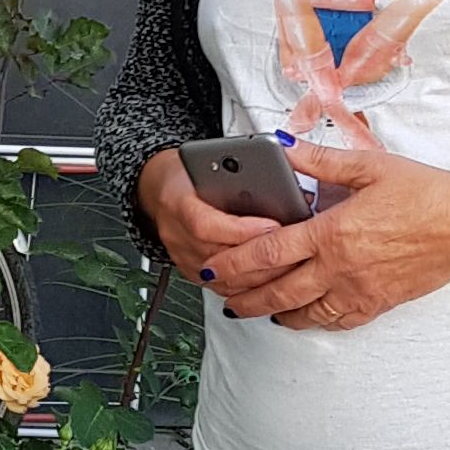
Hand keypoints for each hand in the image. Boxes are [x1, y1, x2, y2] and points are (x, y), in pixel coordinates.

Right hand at [135, 148, 279, 286]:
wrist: (156, 188)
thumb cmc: (184, 173)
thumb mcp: (207, 161)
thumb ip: (236, 175)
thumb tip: (280, 184)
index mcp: (176, 202)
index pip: (205, 225)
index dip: (241, 230)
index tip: (273, 226)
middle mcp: (176, 235)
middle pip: (218, 258)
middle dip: (260, 257)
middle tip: (293, 250)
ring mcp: (182, 257)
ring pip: (222, 280)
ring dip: (259, 276)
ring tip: (291, 266)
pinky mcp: (191, 272)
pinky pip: (222, 288)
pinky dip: (249, 287)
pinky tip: (272, 280)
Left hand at [206, 144, 449, 329]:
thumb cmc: (424, 192)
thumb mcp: (368, 166)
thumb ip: (318, 160)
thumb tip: (280, 145)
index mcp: (334, 232)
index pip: (270, 252)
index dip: (235, 263)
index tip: (212, 268)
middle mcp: (342, 267)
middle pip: (279, 291)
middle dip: (244, 297)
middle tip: (222, 296)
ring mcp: (361, 290)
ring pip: (305, 314)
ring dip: (273, 313)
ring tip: (251, 308)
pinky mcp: (379, 303)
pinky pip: (337, 322)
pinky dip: (311, 322)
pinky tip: (297, 317)